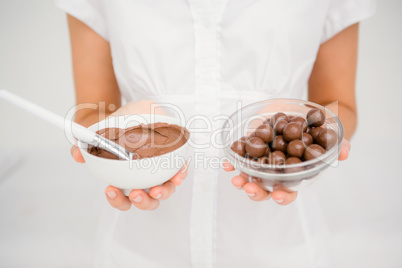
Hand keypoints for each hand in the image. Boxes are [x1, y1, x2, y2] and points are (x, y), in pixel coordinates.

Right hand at [70, 100, 187, 210]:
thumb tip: (76, 154)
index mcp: (126, 181)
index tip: (111, 190)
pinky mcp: (173, 163)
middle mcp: (145, 181)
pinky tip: (178, 173)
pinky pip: (179, 172)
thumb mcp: (100, 135)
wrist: (134, 114)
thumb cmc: (117, 130)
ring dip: (162, 192)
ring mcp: (160, 174)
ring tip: (156, 188)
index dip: (117, 200)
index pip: (122, 200)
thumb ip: (87, 146)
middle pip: (146, 200)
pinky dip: (180, 175)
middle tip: (135, 193)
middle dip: (142, 201)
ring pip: (165, 190)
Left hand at [223, 139, 350, 204]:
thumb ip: (337, 144)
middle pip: (265, 188)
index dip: (283, 196)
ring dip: (242, 180)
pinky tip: (226, 163)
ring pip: (249, 176)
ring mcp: (262, 162)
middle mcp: (276, 172)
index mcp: (294, 175)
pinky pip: (240, 158)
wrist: (302, 112)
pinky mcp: (252, 148)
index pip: (288, 191)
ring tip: (236, 179)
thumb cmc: (318, 129)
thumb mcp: (329, 135)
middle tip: (250, 188)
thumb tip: (345, 152)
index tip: (278, 195)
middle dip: (257, 191)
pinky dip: (232, 162)